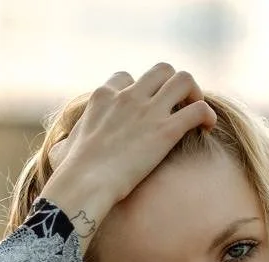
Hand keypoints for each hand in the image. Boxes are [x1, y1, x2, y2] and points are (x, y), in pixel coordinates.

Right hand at [38, 63, 216, 239]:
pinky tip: (207, 129)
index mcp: (103, 97)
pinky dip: (207, 115)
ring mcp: (148, 111)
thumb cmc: (72, 173)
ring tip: (195, 114)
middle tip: (177, 108)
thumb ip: (67, 144)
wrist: (85, 184)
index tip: (145, 109)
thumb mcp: (63, 150)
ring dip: (194, 93)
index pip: (127, 78)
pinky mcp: (166, 131)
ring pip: (184, 79)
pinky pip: (198, 109)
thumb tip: (61, 151)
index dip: (140, 91)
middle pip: (161, 70)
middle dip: (173, 86)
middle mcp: (128, 97)